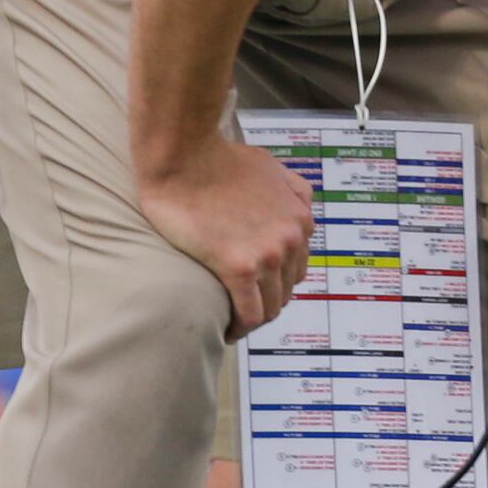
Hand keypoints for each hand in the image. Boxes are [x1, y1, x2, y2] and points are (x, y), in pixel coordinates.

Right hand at [137, 138, 316, 339]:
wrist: (186, 156)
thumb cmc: (220, 159)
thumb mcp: (273, 168)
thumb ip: (291, 189)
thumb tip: (298, 204)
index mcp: (301, 219)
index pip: (296, 268)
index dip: (276, 283)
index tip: (256, 290)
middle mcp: (292, 239)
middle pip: (285, 289)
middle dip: (265, 302)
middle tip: (241, 310)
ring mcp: (267, 254)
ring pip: (270, 306)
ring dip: (253, 319)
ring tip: (232, 324)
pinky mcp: (237, 267)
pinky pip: (247, 312)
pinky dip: (239, 328)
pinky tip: (225, 331)